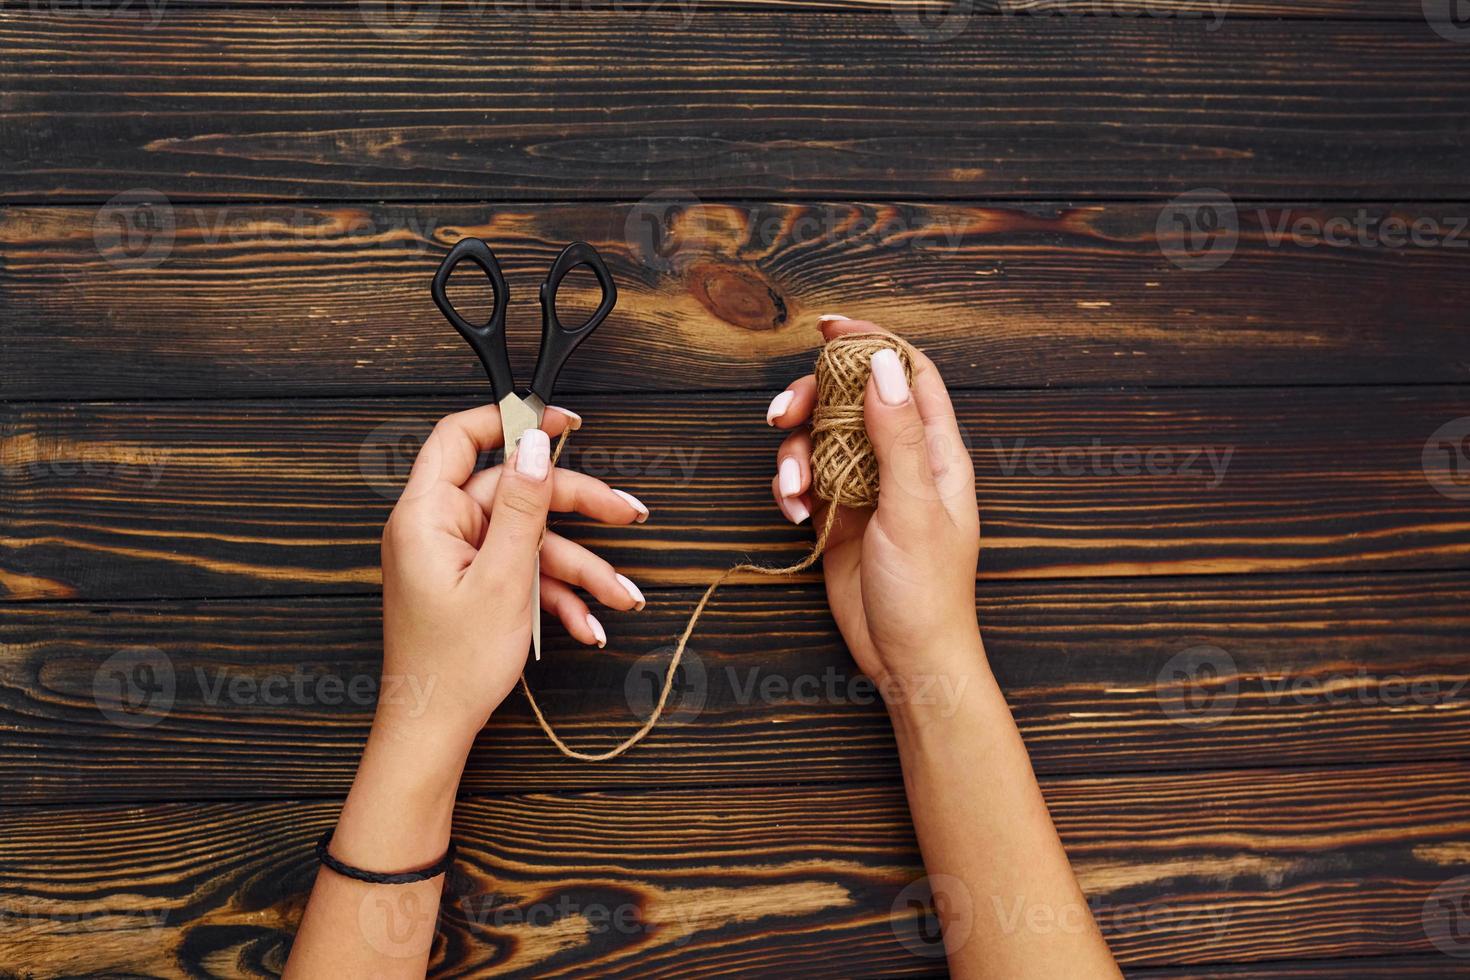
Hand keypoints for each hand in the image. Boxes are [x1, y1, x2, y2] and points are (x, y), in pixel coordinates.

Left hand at [377, 403, 648, 768]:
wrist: (433, 731)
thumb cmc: (452, 665)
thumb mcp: (502, 578)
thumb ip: (520, 505)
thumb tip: (531, 444)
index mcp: (427, 515)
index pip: (461, 437)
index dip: (512, 420)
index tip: (561, 421)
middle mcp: (438, 529)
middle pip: (515, 493)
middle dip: (577, 510)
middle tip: (627, 515)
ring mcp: (457, 558)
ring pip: (529, 539)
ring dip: (580, 569)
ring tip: (621, 596)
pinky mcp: (472, 584)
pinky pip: (522, 571)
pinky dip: (556, 594)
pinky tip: (588, 623)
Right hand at [767, 317, 980, 697]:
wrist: (908, 659)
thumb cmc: (927, 591)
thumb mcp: (913, 507)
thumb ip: (898, 436)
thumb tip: (883, 364)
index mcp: (936, 452)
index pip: (907, 373)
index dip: (872, 342)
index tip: (828, 328)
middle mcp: (902, 461)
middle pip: (851, 399)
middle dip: (812, 400)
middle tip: (781, 415)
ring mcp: (868, 487)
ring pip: (821, 439)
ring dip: (796, 456)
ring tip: (794, 492)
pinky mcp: (839, 516)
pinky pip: (807, 481)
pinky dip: (792, 489)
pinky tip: (794, 515)